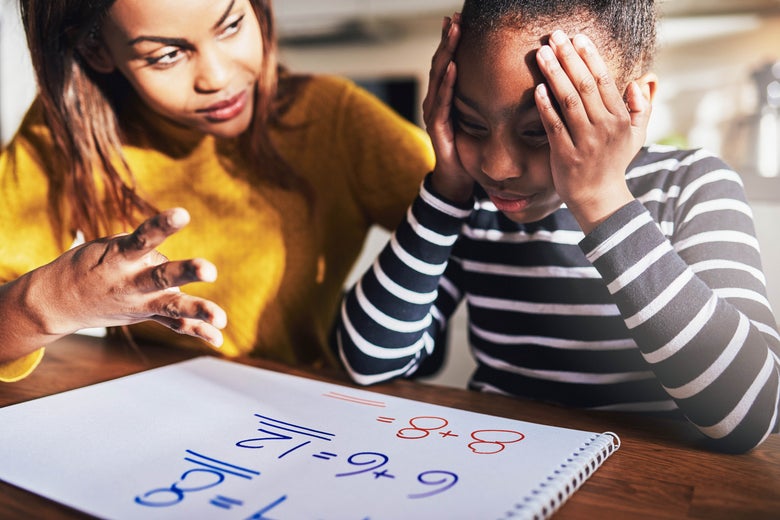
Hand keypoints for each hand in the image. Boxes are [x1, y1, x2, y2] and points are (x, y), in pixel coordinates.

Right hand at [31, 208, 226, 346]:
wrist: (58, 302)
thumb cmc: (91, 263)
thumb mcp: (110, 247)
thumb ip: (145, 251)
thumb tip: (177, 272)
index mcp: (119, 257)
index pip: (143, 238)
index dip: (162, 226)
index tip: (182, 214)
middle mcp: (131, 282)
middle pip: (162, 276)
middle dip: (186, 272)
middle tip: (210, 270)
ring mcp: (140, 303)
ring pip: (171, 306)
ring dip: (198, 309)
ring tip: (222, 318)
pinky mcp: (146, 315)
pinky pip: (173, 324)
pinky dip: (197, 330)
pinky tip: (218, 338)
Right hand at [423, 13, 473, 202]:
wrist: (458, 180)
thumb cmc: (471, 151)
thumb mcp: (480, 119)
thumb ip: (486, 101)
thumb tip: (512, 80)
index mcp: (447, 98)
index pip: (450, 63)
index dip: (453, 42)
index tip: (461, 19)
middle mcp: (436, 102)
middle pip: (441, 64)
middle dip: (447, 40)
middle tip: (454, 17)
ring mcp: (434, 114)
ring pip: (438, 78)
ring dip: (446, 54)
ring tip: (453, 33)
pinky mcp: (436, 128)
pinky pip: (441, 103)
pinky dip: (446, 84)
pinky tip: (453, 68)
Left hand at [534, 30, 650, 232]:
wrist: (599, 197)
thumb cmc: (614, 162)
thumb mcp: (636, 135)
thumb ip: (641, 107)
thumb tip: (640, 81)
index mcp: (620, 118)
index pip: (604, 80)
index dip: (590, 56)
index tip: (577, 37)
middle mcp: (604, 127)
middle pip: (584, 85)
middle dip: (568, 57)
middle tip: (554, 36)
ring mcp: (584, 141)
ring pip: (568, 101)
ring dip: (554, 74)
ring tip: (542, 53)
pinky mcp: (565, 155)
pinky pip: (555, 126)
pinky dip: (546, 107)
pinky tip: (538, 88)